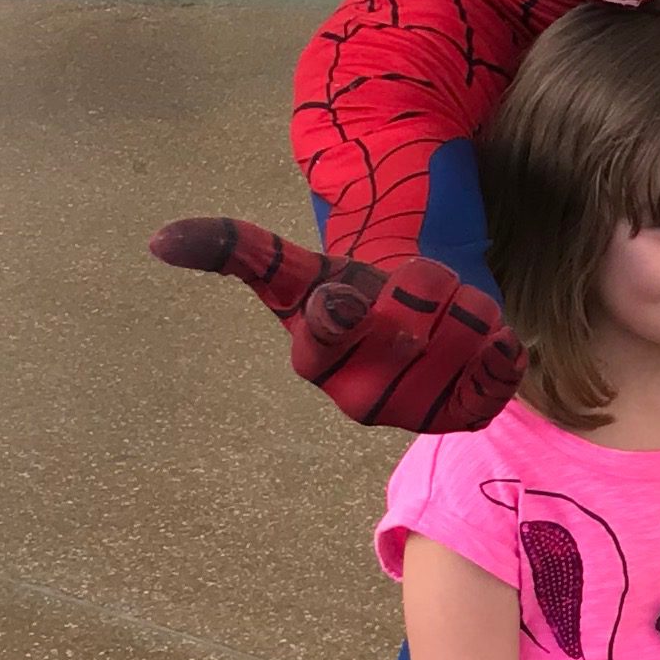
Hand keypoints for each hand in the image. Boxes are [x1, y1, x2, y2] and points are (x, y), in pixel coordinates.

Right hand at [149, 215, 525, 431]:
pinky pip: (499, 375)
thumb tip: (157, 241)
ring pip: (462, 340)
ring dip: (467, 308)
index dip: (351, 302)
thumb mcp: (294, 266)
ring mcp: (415, 414)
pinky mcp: (465, 418)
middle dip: (425, 284)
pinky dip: (501, 346)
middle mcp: (360, 399)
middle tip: (416, 282)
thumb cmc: (348, 289)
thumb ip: (234, 249)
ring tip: (447, 307)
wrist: (410, 316)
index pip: (332, 325)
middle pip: (413, 323)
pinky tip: (482, 339)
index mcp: (315, 360)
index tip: (353, 288)